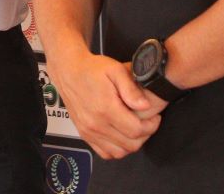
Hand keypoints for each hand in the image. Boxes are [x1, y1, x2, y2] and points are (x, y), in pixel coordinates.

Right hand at [47, 51, 162, 159]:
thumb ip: (131, 88)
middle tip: (148, 122)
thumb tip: (145, 106)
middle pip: (130, 144)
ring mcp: (89, 131)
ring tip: (135, 128)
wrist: (68, 71)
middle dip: (145, 135)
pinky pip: (106, 153)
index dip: (151, 126)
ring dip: (132, 143)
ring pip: (119, 152)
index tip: (154, 117)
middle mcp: (96, 124)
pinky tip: (121, 135)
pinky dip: (117, 149)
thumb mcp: (115, 70)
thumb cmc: (91, 69)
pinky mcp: (85, 134)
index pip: (136, 130)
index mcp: (105, 108)